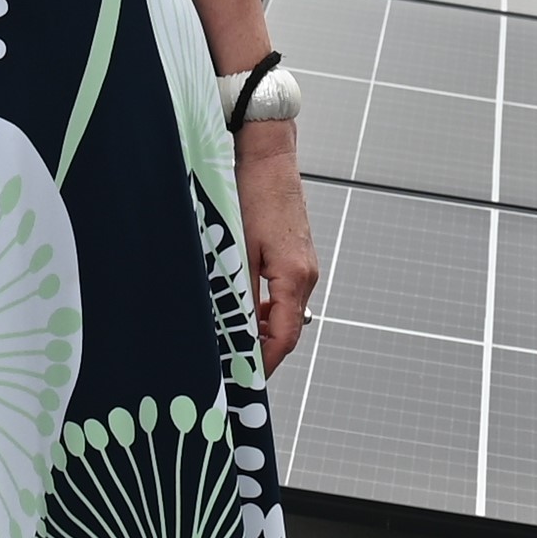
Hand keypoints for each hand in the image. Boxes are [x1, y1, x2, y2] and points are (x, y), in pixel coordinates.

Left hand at [233, 129, 320, 371]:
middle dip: (261, 351)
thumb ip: (239, 292)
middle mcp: (306, 276)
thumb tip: (231, 329)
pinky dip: (265, 309)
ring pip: (285, 313)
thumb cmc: (253, 196)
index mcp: (294, 278)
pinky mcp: (297, 258)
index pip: (284, 338)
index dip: (264, 364)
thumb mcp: (239, 249)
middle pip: (287, 330)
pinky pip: (284, 295)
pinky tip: (242, 309)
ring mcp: (305, 267)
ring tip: (230, 340)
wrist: (269, 158)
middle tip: (230, 364)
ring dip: (261, 330)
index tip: (243, 379)